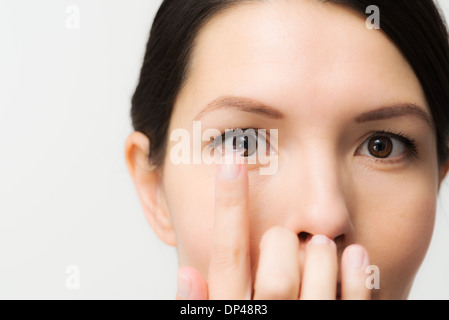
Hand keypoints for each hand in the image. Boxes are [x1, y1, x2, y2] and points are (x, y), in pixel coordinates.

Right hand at [176, 158, 370, 299]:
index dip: (227, 207)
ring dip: (319, 253)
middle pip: (275, 269)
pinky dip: (356, 275)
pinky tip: (352, 254)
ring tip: (318, 248)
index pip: (226, 256)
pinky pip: (353, 304)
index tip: (230, 163)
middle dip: (281, 240)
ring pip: (316, 279)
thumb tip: (186, 273)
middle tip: (284, 237)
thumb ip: (201, 308)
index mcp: (233, 315)